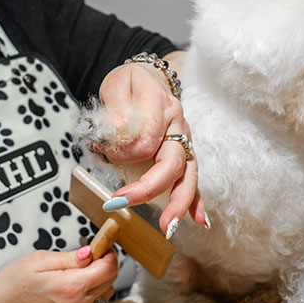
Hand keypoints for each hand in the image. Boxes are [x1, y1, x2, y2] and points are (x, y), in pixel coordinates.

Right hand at [0, 246, 117, 302]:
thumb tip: (91, 252)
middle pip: (110, 281)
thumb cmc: (14, 281)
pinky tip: (74, 284)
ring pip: (104, 294)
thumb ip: (70, 257)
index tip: (102, 246)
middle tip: (90, 254)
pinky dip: (90, 293)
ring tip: (80, 270)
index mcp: (72, 286)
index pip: (109, 269)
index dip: (109, 254)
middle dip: (105, 264)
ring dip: (99, 280)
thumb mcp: (40, 259)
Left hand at [97, 51, 206, 232]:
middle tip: (120, 201)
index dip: (123, 153)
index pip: (146, 139)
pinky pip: (193, 179)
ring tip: (167, 225)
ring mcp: (184, 141)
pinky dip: (196, 201)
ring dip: (178, 202)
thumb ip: (117, 108)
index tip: (104, 153)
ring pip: (188, 175)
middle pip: (171, 162)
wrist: (151, 77)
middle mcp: (178, 124)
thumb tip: (118, 133)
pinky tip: (199, 220)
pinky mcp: (185, 154)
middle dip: (148, 187)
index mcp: (160, 104)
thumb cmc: (131, 84)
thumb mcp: (117, 85)